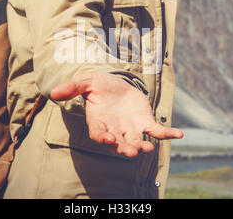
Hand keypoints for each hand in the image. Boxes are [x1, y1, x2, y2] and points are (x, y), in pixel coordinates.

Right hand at [51, 72, 183, 157]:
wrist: (116, 82)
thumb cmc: (98, 84)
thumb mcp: (85, 81)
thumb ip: (72, 87)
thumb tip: (53, 92)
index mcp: (98, 121)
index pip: (98, 133)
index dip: (103, 137)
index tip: (108, 139)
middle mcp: (114, 129)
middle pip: (118, 143)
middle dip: (124, 148)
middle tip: (131, 152)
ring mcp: (130, 128)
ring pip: (136, 141)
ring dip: (142, 146)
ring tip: (147, 148)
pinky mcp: (145, 122)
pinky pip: (156, 131)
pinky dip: (167, 133)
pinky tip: (178, 134)